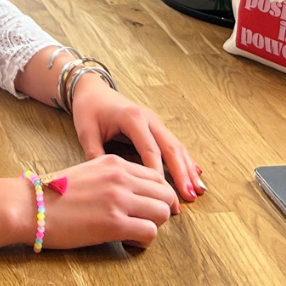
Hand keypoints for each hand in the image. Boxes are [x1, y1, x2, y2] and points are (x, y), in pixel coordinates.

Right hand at [39, 155, 178, 249]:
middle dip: (160, 211)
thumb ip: (114, 178)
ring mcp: (118, 199)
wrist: (29, 205)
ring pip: (162, 214)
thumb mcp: (88, 173)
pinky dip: (143, 242)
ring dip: (153, 227)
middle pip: (165, 194)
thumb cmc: (54, 193)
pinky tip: (126, 242)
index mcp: (113, 162)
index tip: (149, 208)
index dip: (158, 195)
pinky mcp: (114, 223)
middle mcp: (120, 177)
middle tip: (143, 223)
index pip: (156, 176)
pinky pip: (150, 233)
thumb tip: (137, 197)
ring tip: (133, 233)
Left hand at [70, 72, 203, 203]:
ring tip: (199, 191)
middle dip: (181, 173)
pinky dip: (185, 160)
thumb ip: (95, 154)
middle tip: (189, 196)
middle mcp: (148, 118)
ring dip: (188, 168)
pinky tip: (195, 175)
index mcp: (131, 118)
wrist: (92, 89)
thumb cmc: (88, 109)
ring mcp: (155, 121)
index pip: (150, 149)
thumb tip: (105, 182)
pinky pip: (174, 144)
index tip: (163, 193)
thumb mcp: (86, 131)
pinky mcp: (157, 126)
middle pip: (170, 148)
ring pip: (176, 146)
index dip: (158, 172)